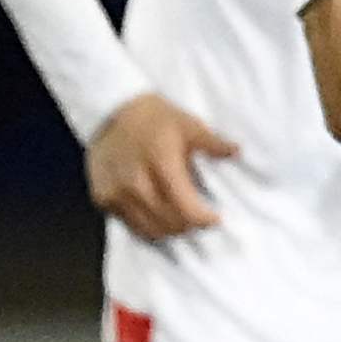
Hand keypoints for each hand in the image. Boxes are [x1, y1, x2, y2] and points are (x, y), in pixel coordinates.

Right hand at [87, 91, 242, 237]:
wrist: (110, 111)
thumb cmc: (155, 118)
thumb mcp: (188, 124)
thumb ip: (213, 142)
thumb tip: (238, 152)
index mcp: (160, 162)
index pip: (185, 207)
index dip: (203, 219)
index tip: (216, 219)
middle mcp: (135, 182)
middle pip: (169, 223)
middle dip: (190, 225)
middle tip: (200, 219)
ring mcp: (115, 193)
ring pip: (149, 229)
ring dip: (170, 230)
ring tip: (181, 220)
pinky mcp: (102, 198)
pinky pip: (130, 225)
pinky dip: (148, 225)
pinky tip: (159, 215)